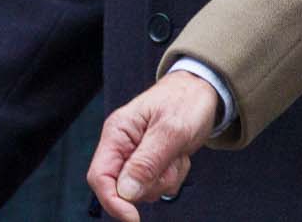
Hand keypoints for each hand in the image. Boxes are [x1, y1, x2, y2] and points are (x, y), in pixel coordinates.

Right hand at [86, 71, 220, 220]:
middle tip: (171, 162)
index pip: (99, 176)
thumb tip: (125, 192)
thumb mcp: (171, 131)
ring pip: (144, 190)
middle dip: (151, 184)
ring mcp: (135, 155)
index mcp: (117, 133)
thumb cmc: (185, 102)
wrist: (202, 91)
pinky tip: (178, 156)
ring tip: (176, 154)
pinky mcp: (150, 162)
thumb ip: (147, 162)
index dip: (112, 201)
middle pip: (124, 188)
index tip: (133, 218)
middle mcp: (121, 146)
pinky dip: (173, 176)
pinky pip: (159, 185)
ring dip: (166, 179)